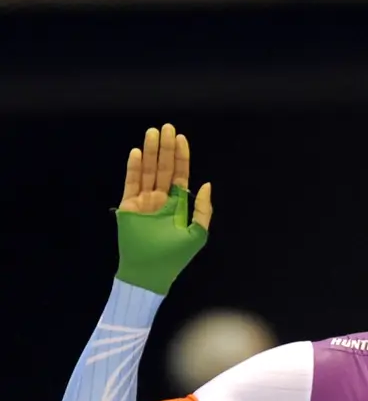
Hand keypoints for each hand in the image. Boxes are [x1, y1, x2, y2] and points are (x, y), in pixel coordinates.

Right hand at [115, 123, 211, 293]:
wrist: (149, 272)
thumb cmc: (174, 257)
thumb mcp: (197, 234)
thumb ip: (203, 211)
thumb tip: (206, 184)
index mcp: (177, 206)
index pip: (179, 175)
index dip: (181, 157)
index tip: (182, 138)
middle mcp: (160, 200)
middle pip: (163, 169)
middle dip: (166, 149)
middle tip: (167, 128)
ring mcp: (143, 202)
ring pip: (147, 171)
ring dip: (149, 152)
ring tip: (152, 133)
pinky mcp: (128, 206)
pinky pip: (131, 183)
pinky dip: (133, 168)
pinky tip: (136, 152)